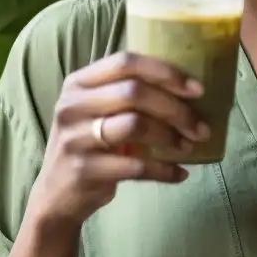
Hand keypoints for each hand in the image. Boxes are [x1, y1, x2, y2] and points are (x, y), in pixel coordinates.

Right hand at [27, 52, 208, 227]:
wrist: (56, 195)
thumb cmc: (89, 144)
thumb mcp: (97, 111)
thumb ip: (128, 93)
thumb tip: (189, 89)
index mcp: (79, 83)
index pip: (126, 62)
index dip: (165, 72)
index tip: (196, 89)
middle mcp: (72, 105)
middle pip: (135, 92)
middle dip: (176, 109)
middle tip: (200, 127)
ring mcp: (75, 138)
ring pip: (136, 125)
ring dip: (170, 137)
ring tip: (188, 146)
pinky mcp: (84, 170)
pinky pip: (136, 166)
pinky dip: (164, 170)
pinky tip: (179, 173)